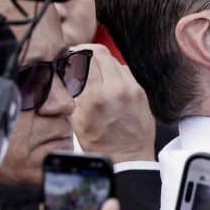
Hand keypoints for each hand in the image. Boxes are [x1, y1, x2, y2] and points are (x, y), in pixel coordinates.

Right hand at [72, 44, 154, 163]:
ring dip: (102, 62)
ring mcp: (132, 88)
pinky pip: (126, 72)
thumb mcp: (76, 119)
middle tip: (79, 59)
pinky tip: (107, 82)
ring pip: (114, 60)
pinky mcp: (141, 92)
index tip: (69, 55)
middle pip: (101, 52)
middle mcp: (117, 88)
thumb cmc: (100, 144)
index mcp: (96, 95)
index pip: (85, 56)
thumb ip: (72, 92)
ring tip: (93, 72)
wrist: (128, 157)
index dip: (74, 52)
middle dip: (87, 52)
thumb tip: (68, 70)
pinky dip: (114, 72)